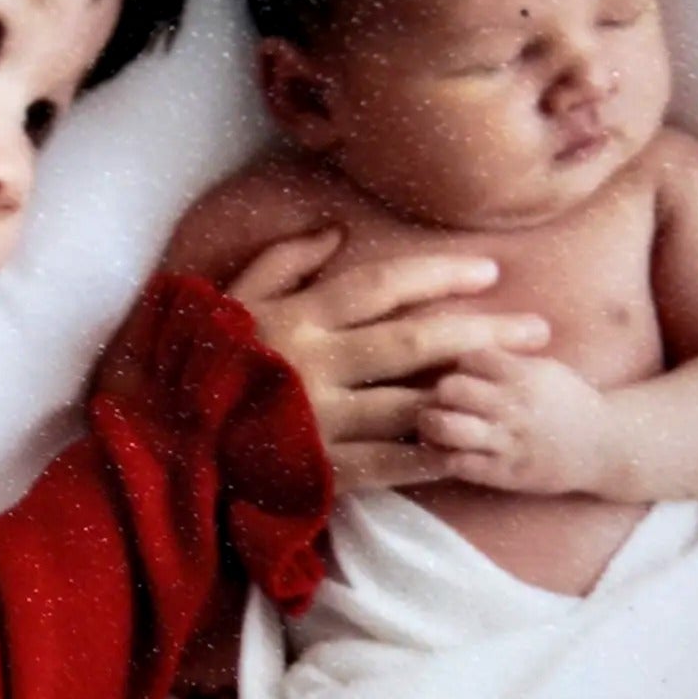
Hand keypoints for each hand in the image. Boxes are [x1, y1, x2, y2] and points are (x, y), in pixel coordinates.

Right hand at [224, 233, 551, 494]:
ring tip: (520, 386)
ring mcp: (320, 420)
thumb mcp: (228, 301)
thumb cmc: (195, 366)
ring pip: (412, 402)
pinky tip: (472, 448)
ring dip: (471, 392)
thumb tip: (336, 229)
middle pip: (415, 340)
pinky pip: (388, 464)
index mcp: (297, 317)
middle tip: (538, 329)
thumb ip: (281, 261)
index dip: (438, 274)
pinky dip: (430, 456)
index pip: (382, 286)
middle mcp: (316, 364)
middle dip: (481, 331)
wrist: (159, 446)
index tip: (489, 270)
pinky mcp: (319, 469)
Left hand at [418, 347, 616, 495]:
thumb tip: (462, 339)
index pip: (470, 356)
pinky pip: (456, 463)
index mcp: (525, 375)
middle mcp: (515, 406)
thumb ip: (506, 358)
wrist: (604, 446)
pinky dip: (440, 456)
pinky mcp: (503, 473)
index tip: (458, 373)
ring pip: (447, 426)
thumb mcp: (545, 369)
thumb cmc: (567, 403)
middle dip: (439, 392)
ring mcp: (508, 441)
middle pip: (451, 388)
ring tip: (433, 425)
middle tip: (439, 400)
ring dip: (431, 424)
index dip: (458, 364)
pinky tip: (442, 451)